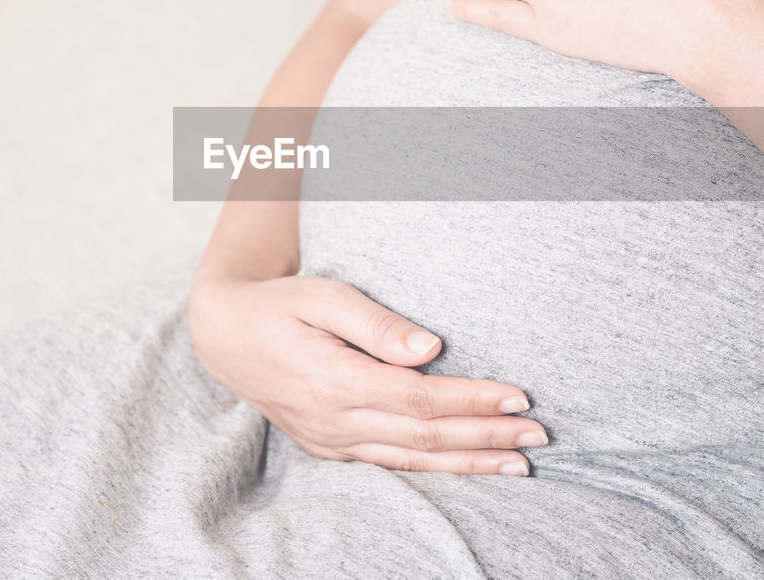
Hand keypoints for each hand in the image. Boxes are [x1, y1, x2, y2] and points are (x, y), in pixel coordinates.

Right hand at [188, 273, 544, 474]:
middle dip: (486, 437)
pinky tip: (468, 468)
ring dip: (469, 463)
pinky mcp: (330, 446)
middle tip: (538, 435)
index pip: (418, 399)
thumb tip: (431, 347)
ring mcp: (329, 440)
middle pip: (424, 436)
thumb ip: (376, 323)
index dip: (471, 400)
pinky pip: (390, 465)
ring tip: (520, 466)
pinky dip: (434, 468)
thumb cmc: (280, 305)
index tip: (518, 395)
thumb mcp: (322, 295)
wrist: (225, 335)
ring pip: (411, 461)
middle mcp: (332, 420)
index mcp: (332, 380)